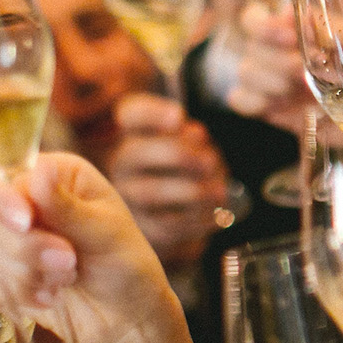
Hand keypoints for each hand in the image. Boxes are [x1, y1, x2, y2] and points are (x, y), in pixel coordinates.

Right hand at [0, 153, 183, 342]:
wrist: (125, 318)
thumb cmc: (126, 265)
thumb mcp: (105, 233)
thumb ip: (67, 207)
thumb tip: (41, 170)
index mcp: (56, 176)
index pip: (5, 176)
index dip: (7, 201)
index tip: (26, 223)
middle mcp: (27, 200)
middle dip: (27, 246)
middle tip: (69, 262)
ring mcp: (10, 235)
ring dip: (27, 272)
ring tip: (69, 279)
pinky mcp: (0, 270)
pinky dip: (17, 292)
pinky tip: (51, 297)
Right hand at [105, 95, 230, 270]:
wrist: (181, 214)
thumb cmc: (189, 168)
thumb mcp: (194, 145)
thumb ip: (191, 135)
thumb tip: (194, 134)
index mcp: (136, 133)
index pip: (131, 113)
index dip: (151, 114)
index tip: (178, 117)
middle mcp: (123, 164)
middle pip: (137, 153)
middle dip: (178, 155)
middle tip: (210, 163)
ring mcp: (128, 198)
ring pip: (151, 193)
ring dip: (192, 191)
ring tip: (219, 192)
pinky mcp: (143, 229)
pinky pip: (167, 225)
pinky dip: (197, 220)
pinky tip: (216, 215)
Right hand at [221, 3, 309, 134]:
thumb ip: (333, 29)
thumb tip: (300, 14)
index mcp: (291, 31)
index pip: (253, 19)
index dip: (264, 27)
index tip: (290, 38)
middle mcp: (274, 52)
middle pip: (251, 47)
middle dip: (278, 60)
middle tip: (301, 70)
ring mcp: (267, 81)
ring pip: (245, 71)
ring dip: (271, 80)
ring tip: (299, 89)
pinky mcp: (265, 107)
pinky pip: (239, 99)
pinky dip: (257, 101)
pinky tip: (281, 104)